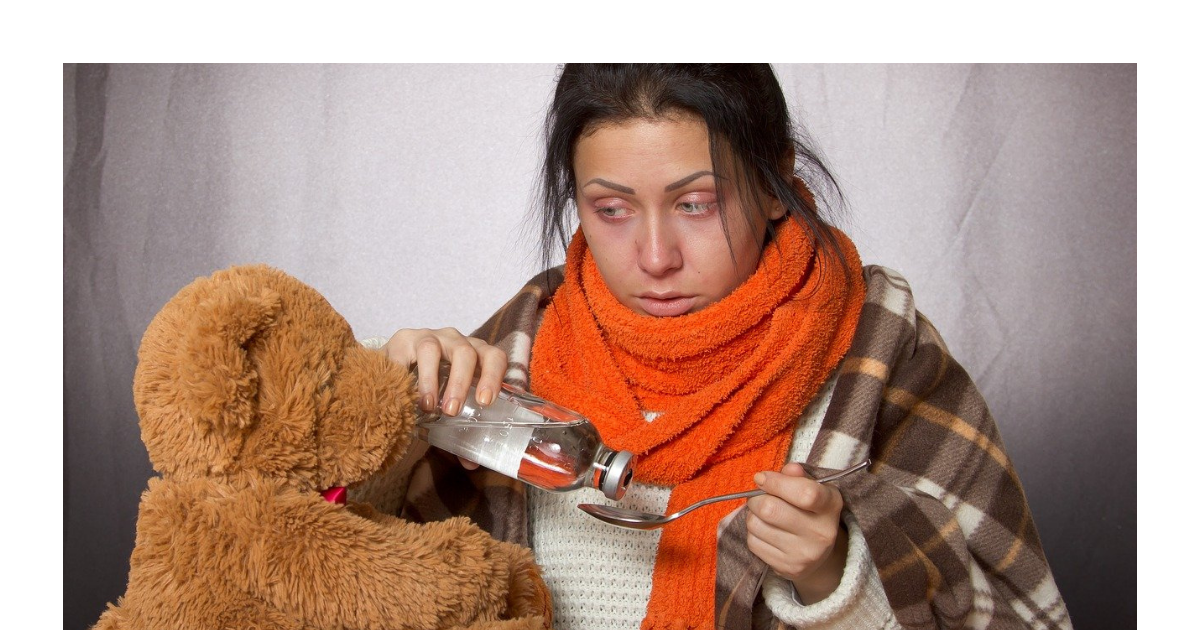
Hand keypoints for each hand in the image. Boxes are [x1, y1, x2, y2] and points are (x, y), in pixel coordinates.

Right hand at [382, 328, 506, 470]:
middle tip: (452, 411)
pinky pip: (403, 352)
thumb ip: (459, 432)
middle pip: (466, 352)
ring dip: (431, 379)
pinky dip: (402, 372)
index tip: (485, 402)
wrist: (397, 370)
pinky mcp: (402, 340)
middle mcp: (455, 341)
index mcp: (476, 356)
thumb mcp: (448, 407)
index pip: (494, 357)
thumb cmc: (433, 390)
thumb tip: (471, 462)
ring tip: (427, 406)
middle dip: (460, 382)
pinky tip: (400, 393)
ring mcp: (428, 337)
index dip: (493, 376)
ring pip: (433, 349)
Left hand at [746, 462, 848, 603]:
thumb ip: (799, 476)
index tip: (761, 477)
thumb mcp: (813, 488)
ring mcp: (804, 554)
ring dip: (752, 515)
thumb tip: (788, 469)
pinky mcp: (787, 568)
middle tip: (758, 497)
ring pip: (756, 525)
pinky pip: (753, 543)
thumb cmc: (811, 511)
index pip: (805, 493)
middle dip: (756, 498)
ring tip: (763, 514)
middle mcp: (821, 533)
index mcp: (830, 506)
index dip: (776, 482)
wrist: (819, 555)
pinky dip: (753, 533)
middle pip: (771, 509)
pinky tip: (765, 531)